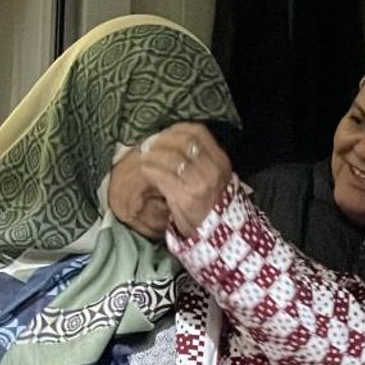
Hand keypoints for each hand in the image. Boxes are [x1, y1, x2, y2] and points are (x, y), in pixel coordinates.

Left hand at [135, 122, 232, 237]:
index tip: (163, 134)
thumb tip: (170, 142)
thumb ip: (199, 160)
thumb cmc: (209, 206)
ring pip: (171, 157)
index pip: (198, 132)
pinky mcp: (186, 196)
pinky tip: (144, 170)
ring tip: (143, 157)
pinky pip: (163, 176)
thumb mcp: (213, 178)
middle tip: (149, 145)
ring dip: (153, 155)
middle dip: (162, 141)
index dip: (177, 130)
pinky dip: (150, 170)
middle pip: (183, 142)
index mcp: (220, 161)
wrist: (217, 235)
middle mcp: (213, 169)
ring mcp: (200, 183)